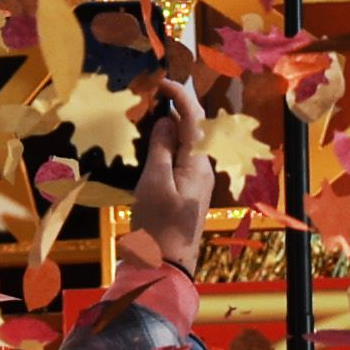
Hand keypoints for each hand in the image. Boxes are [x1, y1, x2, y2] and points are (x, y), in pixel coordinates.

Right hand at [131, 69, 220, 262]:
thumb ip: (161, 149)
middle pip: (193, 126)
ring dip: (169, 123)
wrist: (165, 269)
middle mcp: (202, 169)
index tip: (159, 80)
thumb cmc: (158, 229)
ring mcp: (196, 181)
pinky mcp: (186, 192)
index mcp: (197, 164)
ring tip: (147, 111)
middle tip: (150, 91)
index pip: (194, 118)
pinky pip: (179, 157)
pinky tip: (151, 144)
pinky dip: (165, 144)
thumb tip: (166, 122)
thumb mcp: (153, 184)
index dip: (179, 94)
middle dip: (175, 104)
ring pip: (185, 142)